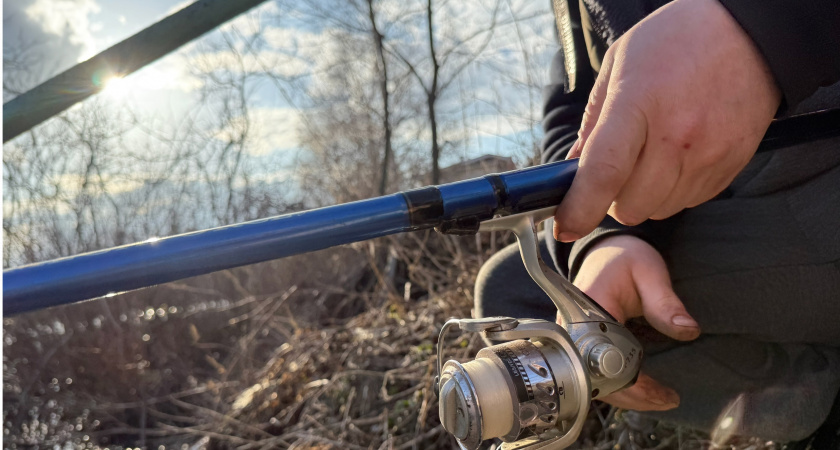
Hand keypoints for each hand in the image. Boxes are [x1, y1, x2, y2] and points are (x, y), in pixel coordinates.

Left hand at [553, 0, 780, 241]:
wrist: (751, 32)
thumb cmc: (676, 41)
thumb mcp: (618, 65)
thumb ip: (592, 122)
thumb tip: (572, 169)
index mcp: (637, 105)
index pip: (603, 173)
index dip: (579, 209)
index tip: (565, 226)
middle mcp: (676, 135)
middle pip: (630, 206)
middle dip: (613, 199)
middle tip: (617, 171)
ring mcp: (708, 154)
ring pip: (659, 210)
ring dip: (646, 196)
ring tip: (653, 155)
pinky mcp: (731, 165)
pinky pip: (690, 201)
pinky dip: (675, 190)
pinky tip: (679, 155)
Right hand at [568, 234, 699, 410]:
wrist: (606, 251)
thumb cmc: (626, 258)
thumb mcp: (650, 273)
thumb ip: (666, 303)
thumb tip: (688, 331)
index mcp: (588, 308)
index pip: (603, 357)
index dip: (629, 381)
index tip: (659, 392)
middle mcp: (575, 328)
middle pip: (595, 376)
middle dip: (632, 394)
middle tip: (666, 400)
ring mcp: (576, 338)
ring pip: (594, 379)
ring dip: (627, 394)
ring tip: (660, 398)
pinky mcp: (583, 344)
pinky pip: (596, 372)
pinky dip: (620, 384)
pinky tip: (644, 389)